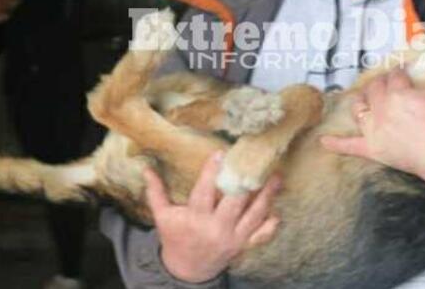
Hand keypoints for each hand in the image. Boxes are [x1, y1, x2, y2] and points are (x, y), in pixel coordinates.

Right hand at [144, 151, 281, 282]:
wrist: (186, 270)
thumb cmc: (175, 237)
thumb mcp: (162, 216)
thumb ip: (156, 192)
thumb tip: (146, 168)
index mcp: (195, 218)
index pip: (204, 192)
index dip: (212, 172)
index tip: (221, 153)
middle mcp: (216, 228)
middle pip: (235, 203)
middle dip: (246, 183)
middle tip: (256, 161)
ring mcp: (232, 238)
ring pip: (253, 216)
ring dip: (267, 197)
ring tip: (276, 178)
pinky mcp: (243, 246)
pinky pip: (261, 236)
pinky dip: (271, 225)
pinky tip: (278, 210)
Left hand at [321, 62, 424, 191]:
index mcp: (398, 94)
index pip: (394, 77)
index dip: (398, 74)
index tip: (402, 74)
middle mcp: (382, 109)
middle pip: (374, 89)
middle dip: (379, 83)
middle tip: (386, 83)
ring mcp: (374, 129)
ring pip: (359, 109)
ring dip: (360, 101)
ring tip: (363, 98)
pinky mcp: (372, 149)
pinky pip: (350, 145)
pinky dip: (336, 143)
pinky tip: (323, 140)